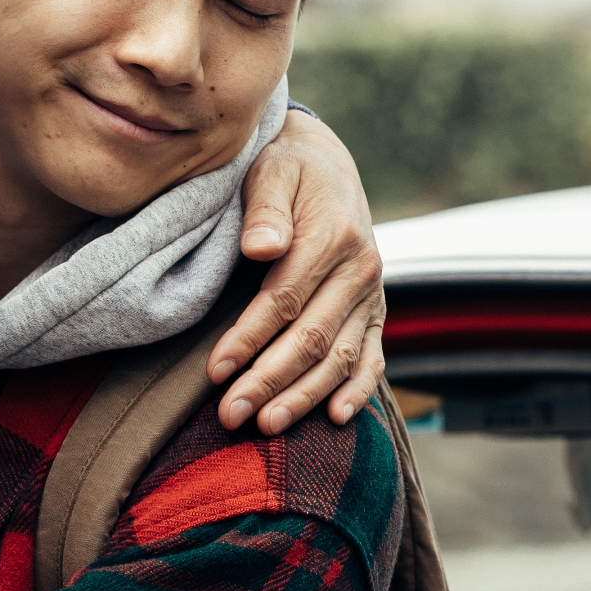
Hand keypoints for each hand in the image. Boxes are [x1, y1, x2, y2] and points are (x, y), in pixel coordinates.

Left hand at [214, 111, 386, 435]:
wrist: (326, 163)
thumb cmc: (286, 169)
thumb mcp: (272, 171)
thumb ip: (266, 210)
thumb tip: (261, 247)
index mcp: (333, 235)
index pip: (285, 300)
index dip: (249, 339)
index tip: (215, 371)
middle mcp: (362, 269)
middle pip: (312, 338)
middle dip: (269, 380)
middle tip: (231, 416)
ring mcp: (372, 294)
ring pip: (340, 357)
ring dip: (304, 396)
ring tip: (267, 426)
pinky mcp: (375, 311)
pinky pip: (372, 358)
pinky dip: (358, 391)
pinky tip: (335, 419)